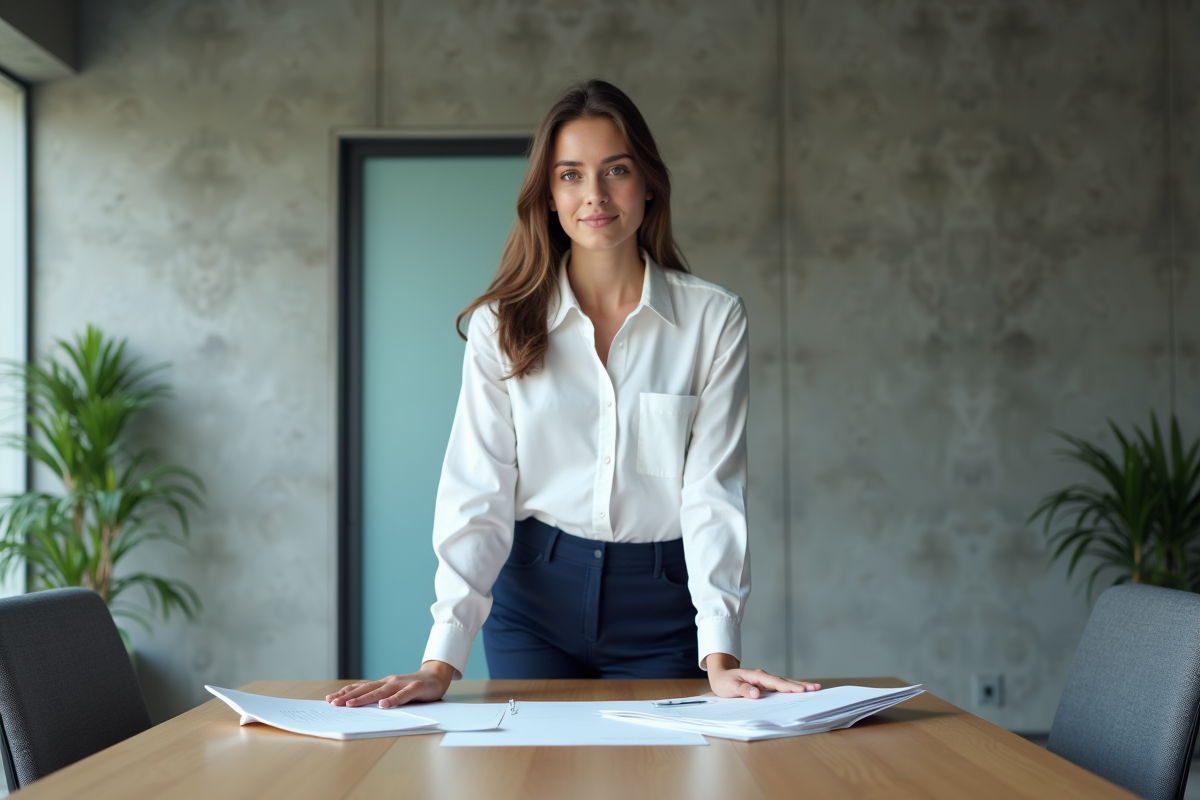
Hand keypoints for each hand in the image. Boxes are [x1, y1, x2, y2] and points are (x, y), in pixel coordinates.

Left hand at [325, 660, 455, 707]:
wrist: (437, 676)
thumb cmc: (414, 687)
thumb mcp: (395, 692)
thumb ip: (382, 697)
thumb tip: (362, 707)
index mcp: (383, 684)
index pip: (361, 688)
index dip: (345, 693)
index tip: (330, 699)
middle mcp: (389, 682)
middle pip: (366, 689)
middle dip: (348, 696)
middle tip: (332, 703)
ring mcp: (402, 684)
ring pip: (380, 692)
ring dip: (364, 698)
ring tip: (350, 704)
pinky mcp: (415, 688)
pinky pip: (403, 695)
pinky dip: (393, 700)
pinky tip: (384, 705)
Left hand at [705, 652, 820, 698]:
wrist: (720, 676)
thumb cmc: (724, 682)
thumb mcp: (730, 687)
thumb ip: (743, 690)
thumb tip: (758, 693)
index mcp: (757, 677)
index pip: (776, 683)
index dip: (789, 687)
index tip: (802, 690)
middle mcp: (763, 677)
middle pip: (785, 681)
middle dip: (801, 685)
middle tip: (817, 688)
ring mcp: (765, 681)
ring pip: (784, 684)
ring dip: (798, 686)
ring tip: (814, 689)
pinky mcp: (765, 686)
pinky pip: (780, 688)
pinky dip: (791, 689)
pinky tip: (799, 692)